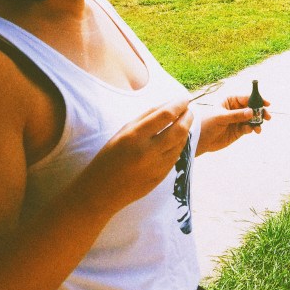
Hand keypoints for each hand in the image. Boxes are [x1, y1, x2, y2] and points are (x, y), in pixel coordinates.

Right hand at [81, 98, 193, 215]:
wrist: (101, 191)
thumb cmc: (109, 157)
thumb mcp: (123, 132)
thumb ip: (146, 117)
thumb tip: (169, 104)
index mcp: (134, 136)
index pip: (166, 114)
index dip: (179, 104)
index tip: (185, 98)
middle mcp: (147, 151)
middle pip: (180, 129)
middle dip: (188, 116)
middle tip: (188, 110)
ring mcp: (156, 166)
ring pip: (181, 143)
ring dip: (185, 130)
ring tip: (183, 122)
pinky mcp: (160, 177)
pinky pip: (176, 156)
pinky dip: (179, 145)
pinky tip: (176, 139)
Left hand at [196, 95, 271, 154]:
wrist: (200, 140)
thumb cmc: (207, 124)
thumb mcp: (221, 118)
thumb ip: (236, 115)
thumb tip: (251, 111)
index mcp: (230, 101)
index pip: (246, 98)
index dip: (257, 99)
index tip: (266, 103)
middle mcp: (236, 109)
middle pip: (252, 108)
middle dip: (260, 112)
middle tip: (268, 116)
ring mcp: (238, 120)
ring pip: (253, 119)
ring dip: (258, 122)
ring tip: (259, 128)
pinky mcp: (239, 130)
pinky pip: (249, 127)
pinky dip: (253, 129)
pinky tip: (252, 131)